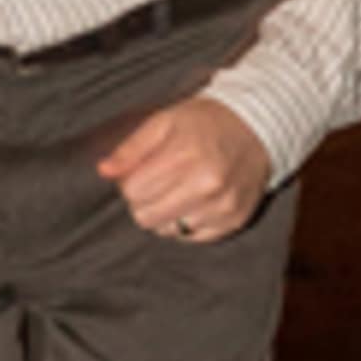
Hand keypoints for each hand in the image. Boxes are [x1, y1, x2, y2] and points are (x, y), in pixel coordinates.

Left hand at [98, 95, 271, 243]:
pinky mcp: (234, 221)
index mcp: (185, 155)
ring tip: (178, 190)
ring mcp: (222, 206)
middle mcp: (206, 185)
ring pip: (168, 231)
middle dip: (143, 201)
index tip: (140, 171)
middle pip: (146, 216)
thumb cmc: (204, 122)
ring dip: (165, 214)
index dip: (129, 182)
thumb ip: (131, 148)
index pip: (132, 191)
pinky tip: (194, 201)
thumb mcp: (164, 122)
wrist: (257, 128)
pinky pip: (192, 238)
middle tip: (157, 182)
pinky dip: (187, 223)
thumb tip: (103, 171)